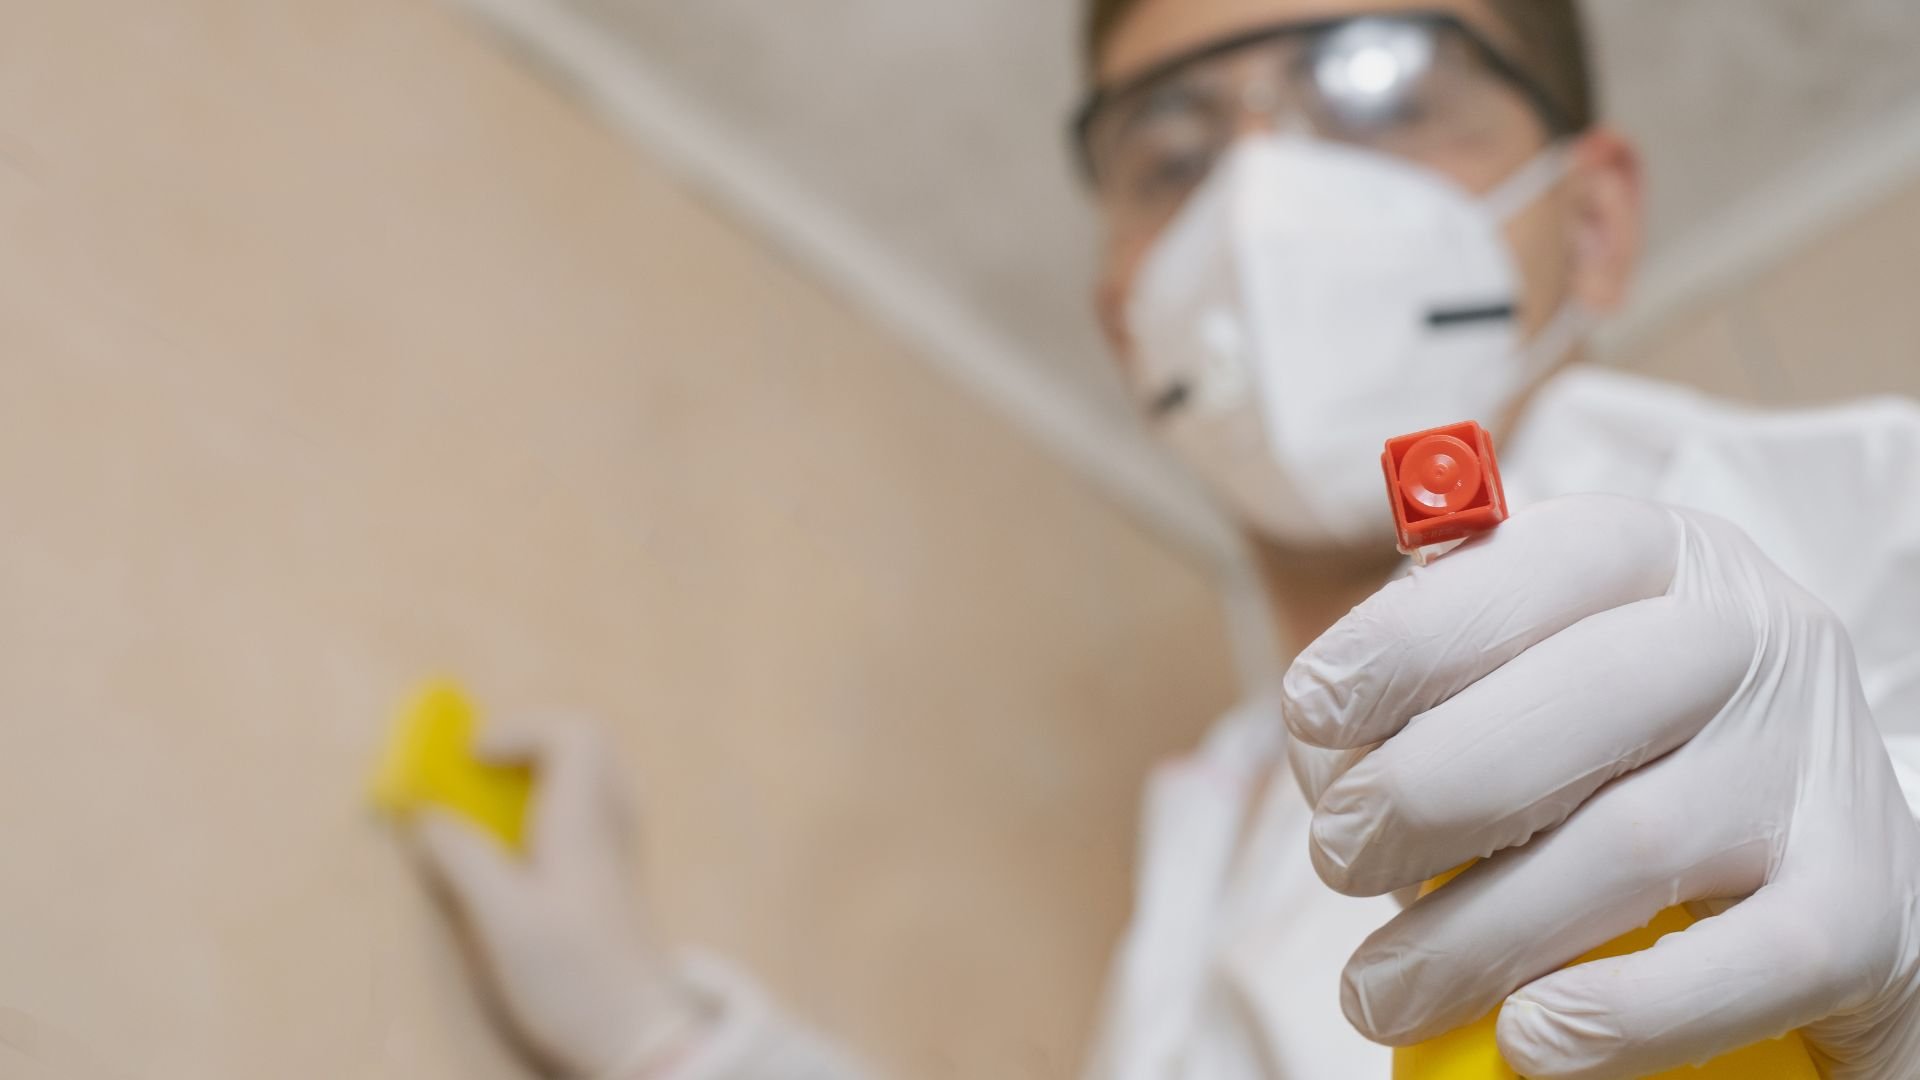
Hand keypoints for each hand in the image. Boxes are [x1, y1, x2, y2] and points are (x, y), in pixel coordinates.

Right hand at [410, 720, 706, 1077]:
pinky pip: (590, 815)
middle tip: (481, 773)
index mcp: (587, 821)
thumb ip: (464, 860)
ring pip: (591, 781)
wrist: (639, 1035)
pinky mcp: (616, 882)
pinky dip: (551, 811)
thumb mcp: (503, 920)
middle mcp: (612, 826)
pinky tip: (520, 853)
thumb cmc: (574, 976)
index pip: (576, 732)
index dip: (520, 730)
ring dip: (540, 779)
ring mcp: (620, 852)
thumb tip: (427, 819)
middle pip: (588, 747)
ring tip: (493, 811)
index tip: (471, 758)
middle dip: (530, 746)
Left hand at [1282, 495, 1919, 1078]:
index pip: (1536, 564)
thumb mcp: (1520, 686)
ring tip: (1379, 989)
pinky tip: (1527, 1038)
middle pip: (1579, 703)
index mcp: (1657, 560)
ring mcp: (1818, 770)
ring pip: (1634, 845)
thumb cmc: (1607, 762)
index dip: (1409, 637)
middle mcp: (1754, 639)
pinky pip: (1743, 968)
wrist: (1806, 867)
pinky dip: (1620, 1014)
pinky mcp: (1863, 910)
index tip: (1307, 712)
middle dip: (1424, 792)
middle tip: (1337, 860)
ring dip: (1475, 933)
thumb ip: (1423, 696)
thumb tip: (1330, 762)